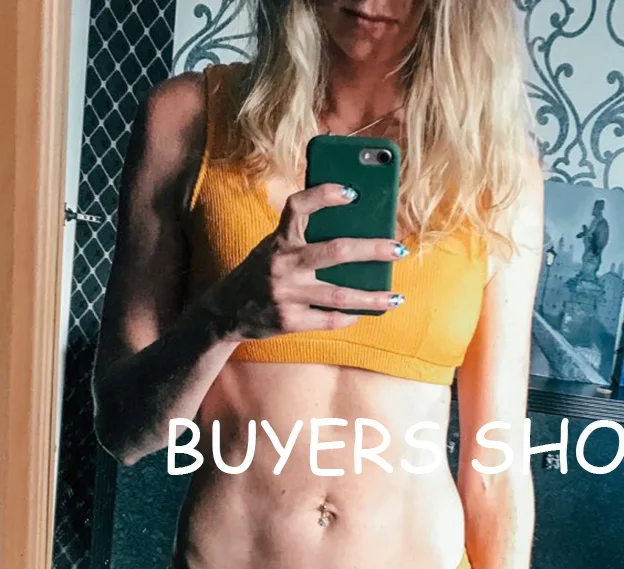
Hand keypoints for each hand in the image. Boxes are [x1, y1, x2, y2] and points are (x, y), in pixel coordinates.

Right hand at [204, 182, 406, 340]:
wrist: (225, 312)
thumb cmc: (262, 273)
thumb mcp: (274, 249)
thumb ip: (306, 241)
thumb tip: (359, 235)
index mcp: (279, 239)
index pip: (298, 206)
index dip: (325, 195)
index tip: (353, 191)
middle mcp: (282, 264)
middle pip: (335, 251)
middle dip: (372, 249)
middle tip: (399, 249)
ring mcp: (285, 294)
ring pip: (340, 295)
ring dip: (372, 297)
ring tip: (396, 297)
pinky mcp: (288, 321)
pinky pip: (329, 320)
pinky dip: (350, 317)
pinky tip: (364, 313)